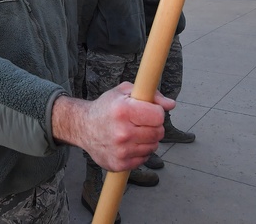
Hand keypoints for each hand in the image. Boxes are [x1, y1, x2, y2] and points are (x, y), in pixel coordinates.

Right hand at [52, 82, 174, 171]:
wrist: (84, 127)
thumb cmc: (107, 107)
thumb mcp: (125, 91)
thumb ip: (150, 94)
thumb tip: (171, 104)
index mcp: (123, 111)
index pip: (158, 116)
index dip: (157, 112)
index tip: (149, 110)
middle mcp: (122, 132)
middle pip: (158, 132)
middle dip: (154, 126)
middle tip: (141, 122)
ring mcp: (121, 151)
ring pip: (153, 146)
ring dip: (148, 139)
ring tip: (134, 132)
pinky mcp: (119, 164)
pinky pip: (144, 158)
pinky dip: (140, 151)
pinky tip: (129, 143)